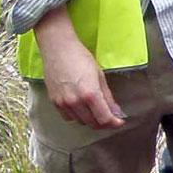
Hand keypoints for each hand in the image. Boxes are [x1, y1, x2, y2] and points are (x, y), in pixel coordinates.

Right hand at [35, 9, 123, 129]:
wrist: (58, 48)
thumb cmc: (80, 57)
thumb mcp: (99, 76)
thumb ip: (107, 97)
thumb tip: (115, 112)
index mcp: (90, 94)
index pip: (104, 118)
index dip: (114, 123)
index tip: (118, 122)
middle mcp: (75, 101)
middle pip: (93, 123)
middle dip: (103, 122)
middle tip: (109, 117)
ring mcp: (63, 103)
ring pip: (80, 122)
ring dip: (90, 120)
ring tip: (95, 110)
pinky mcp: (54, 102)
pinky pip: (68, 117)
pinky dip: (77, 116)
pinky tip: (81, 108)